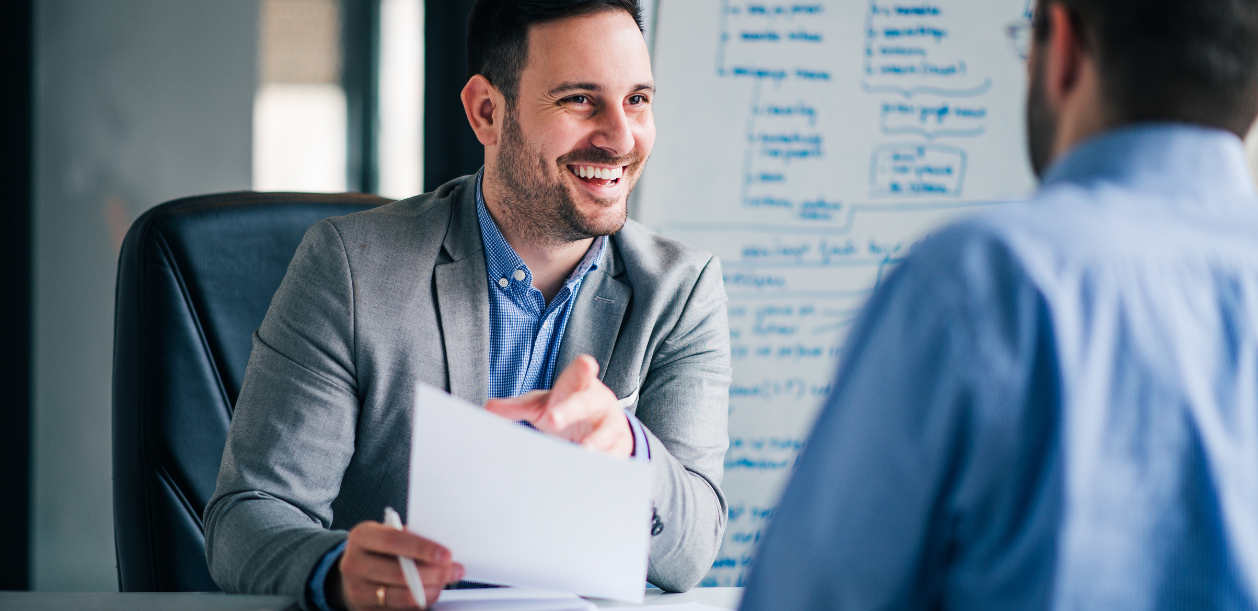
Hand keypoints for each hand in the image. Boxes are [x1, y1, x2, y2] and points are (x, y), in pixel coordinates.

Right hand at [329, 520, 464, 609]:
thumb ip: (411, 538)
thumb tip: (442, 550)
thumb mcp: (389, 533)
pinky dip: (420, 603)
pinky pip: (399, 610)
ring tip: (444, 583)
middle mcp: (354, 563)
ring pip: (401, 596)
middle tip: (455, 570)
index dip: (422, 548)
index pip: (394, 541)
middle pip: (399, 573)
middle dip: (433, 573)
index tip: (446, 555)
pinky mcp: (364, 609)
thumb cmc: (378, 548)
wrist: (354, 571)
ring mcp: (357, 590)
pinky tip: (430, 594)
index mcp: (362, 536)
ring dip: (430, 591)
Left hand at [485, 354, 632, 456]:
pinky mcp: (618, 445)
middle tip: (553, 419)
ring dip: (594, 442)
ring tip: (583, 450)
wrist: (601, 423)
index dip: (583, 369)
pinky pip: (614, 455)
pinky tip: (594, 471)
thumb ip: (517, 407)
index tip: (586, 364)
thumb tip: (488, 408)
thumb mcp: (542, 405)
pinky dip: (605, 462)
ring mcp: (610, 423)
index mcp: (579, 386)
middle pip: (586, 403)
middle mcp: (597, 402)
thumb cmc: (567, 407)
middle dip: (571, 410)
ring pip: (605, 432)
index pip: (580, 373)